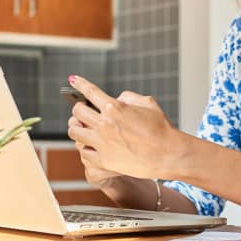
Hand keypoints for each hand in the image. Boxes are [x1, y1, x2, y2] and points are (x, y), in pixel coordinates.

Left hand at [66, 75, 183, 179]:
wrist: (167, 154)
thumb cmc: (161, 128)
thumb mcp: (148, 103)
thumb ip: (128, 97)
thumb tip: (116, 99)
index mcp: (115, 107)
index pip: (90, 91)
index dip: (79, 84)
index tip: (72, 80)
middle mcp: (104, 124)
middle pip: (77, 112)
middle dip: (79, 109)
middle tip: (84, 111)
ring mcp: (102, 143)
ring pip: (75, 131)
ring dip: (77, 127)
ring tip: (83, 128)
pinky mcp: (103, 160)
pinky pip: (83, 151)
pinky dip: (86, 147)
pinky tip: (91, 146)